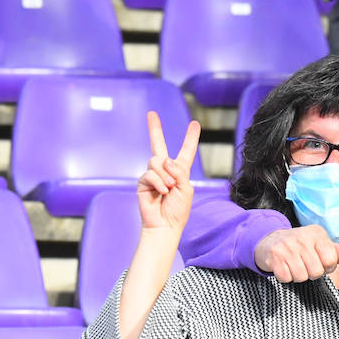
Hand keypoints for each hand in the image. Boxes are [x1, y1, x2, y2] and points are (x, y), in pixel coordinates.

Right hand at [138, 111, 200, 235]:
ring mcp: (153, 175)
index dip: (191, 138)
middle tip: (151, 113)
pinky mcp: (143, 182)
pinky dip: (159, 183)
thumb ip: (179, 171)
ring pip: (156, 161)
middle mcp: (165, 170)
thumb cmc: (178, 210)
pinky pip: (150, 173)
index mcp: (180, 171)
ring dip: (166, 176)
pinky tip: (161, 193)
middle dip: (154, 129)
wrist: (165, 226)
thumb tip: (165, 159)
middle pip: (159, 145)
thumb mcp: (186, 189)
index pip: (186, 151)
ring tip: (169, 189)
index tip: (194, 124)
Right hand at [254, 225, 338, 282]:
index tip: (320, 262)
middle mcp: (302, 238)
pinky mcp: (274, 257)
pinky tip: (284, 267)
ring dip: (298, 276)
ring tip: (295, 266)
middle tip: (305, 265)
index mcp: (317, 233)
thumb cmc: (298, 245)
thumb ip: (335, 250)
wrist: (268, 240)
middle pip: (317, 271)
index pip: (331, 259)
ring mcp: (287, 247)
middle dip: (312, 273)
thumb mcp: (318, 242)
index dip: (327, 266)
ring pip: (302, 277)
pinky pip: (286, 278)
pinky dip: (286, 277)